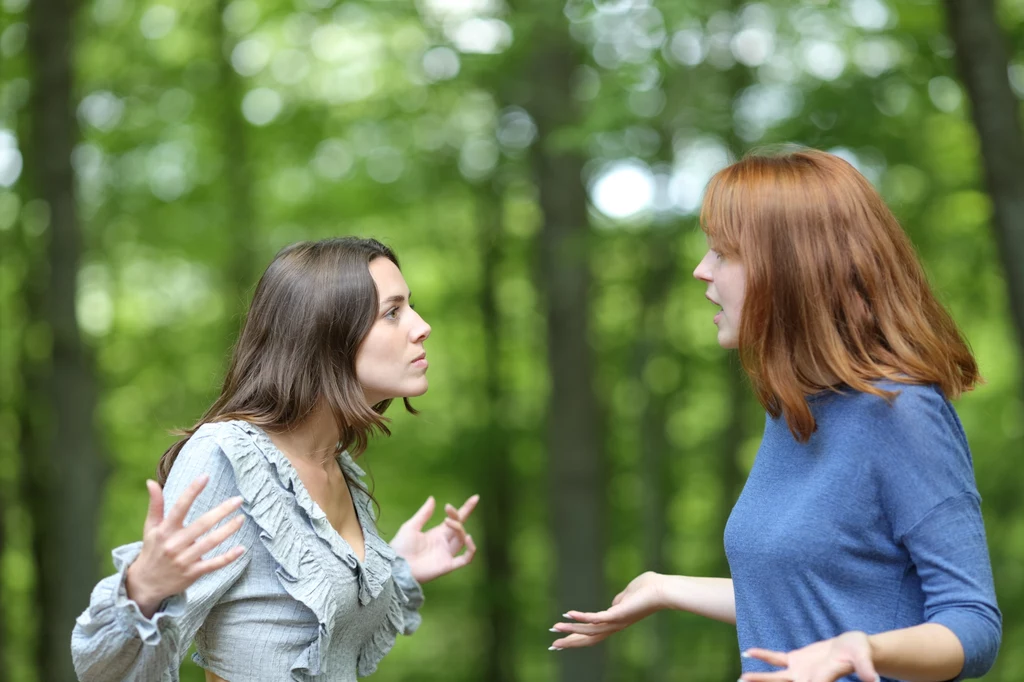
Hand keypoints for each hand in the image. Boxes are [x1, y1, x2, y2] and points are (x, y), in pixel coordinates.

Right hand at [125, 475, 246, 617]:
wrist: (145, 584)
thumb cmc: (152, 550)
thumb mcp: (150, 528)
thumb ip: (155, 505)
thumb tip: (151, 482)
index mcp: (165, 530)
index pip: (179, 507)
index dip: (192, 491)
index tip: (205, 476)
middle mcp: (175, 544)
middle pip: (202, 524)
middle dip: (221, 511)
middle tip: (239, 500)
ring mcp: (184, 559)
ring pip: (210, 543)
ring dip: (228, 530)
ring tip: (241, 519)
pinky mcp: (193, 573)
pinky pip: (213, 564)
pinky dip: (228, 557)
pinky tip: (241, 548)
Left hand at [389, 494, 478, 582]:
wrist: (395, 565)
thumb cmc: (400, 547)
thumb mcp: (411, 526)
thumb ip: (423, 514)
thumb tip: (432, 498)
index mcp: (438, 533)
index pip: (457, 519)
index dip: (467, 508)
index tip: (475, 498)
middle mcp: (445, 543)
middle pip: (460, 527)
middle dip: (460, 515)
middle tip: (448, 509)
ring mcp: (447, 554)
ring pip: (462, 539)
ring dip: (459, 528)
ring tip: (448, 522)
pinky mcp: (447, 565)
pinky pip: (466, 559)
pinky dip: (471, 549)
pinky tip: (468, 537)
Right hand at [549, 571, 666, 649]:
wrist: (664, 590)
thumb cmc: (650, 588)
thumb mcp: (630, 594)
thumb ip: (620, 600)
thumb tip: (615, 602)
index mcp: (617, 620)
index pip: (594, 632)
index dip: (577, 636)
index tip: (562, 639)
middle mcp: (615, 625)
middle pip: (589, 638)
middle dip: (570, 642)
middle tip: (552, 645)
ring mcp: (616, 621)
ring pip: (589, 631)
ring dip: (571, 630)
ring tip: (554, 628)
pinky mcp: (617, 614)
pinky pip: (596, 618)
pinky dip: (581, 617)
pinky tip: (568, 613)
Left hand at [741, 631, 877, 681]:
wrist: (853, 648)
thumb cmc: (860, 651)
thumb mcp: (864, 657)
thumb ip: (866, 669)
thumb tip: (875, 680)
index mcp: (822, 679)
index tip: (787, 681)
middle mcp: (807, 679)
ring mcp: (800, 672)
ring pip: (776, 677)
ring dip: (759, 678)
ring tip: (740, 679)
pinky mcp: (796, 661)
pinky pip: (776, 659)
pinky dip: (763, 656)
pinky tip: (747, 653)